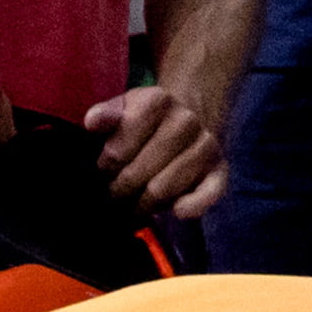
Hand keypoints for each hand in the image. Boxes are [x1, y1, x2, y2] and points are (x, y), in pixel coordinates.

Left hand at [82, 85, 223, 217]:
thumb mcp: (123, 110)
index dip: (105, 168)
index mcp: (157, 101)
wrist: (189, 121)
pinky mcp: (219, 172)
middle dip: (119, 191)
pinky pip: (204, 198)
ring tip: (135, 203)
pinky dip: (189, 208)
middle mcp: (186, 121)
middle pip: (136, 175)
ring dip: (142, 205)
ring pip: (161, 191)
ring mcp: (205, 147)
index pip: (117, 152)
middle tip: (116, 194)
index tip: (105, 171)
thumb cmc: (146, 123)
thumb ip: (106, 116)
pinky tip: (176, 210)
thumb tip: (92, 122)